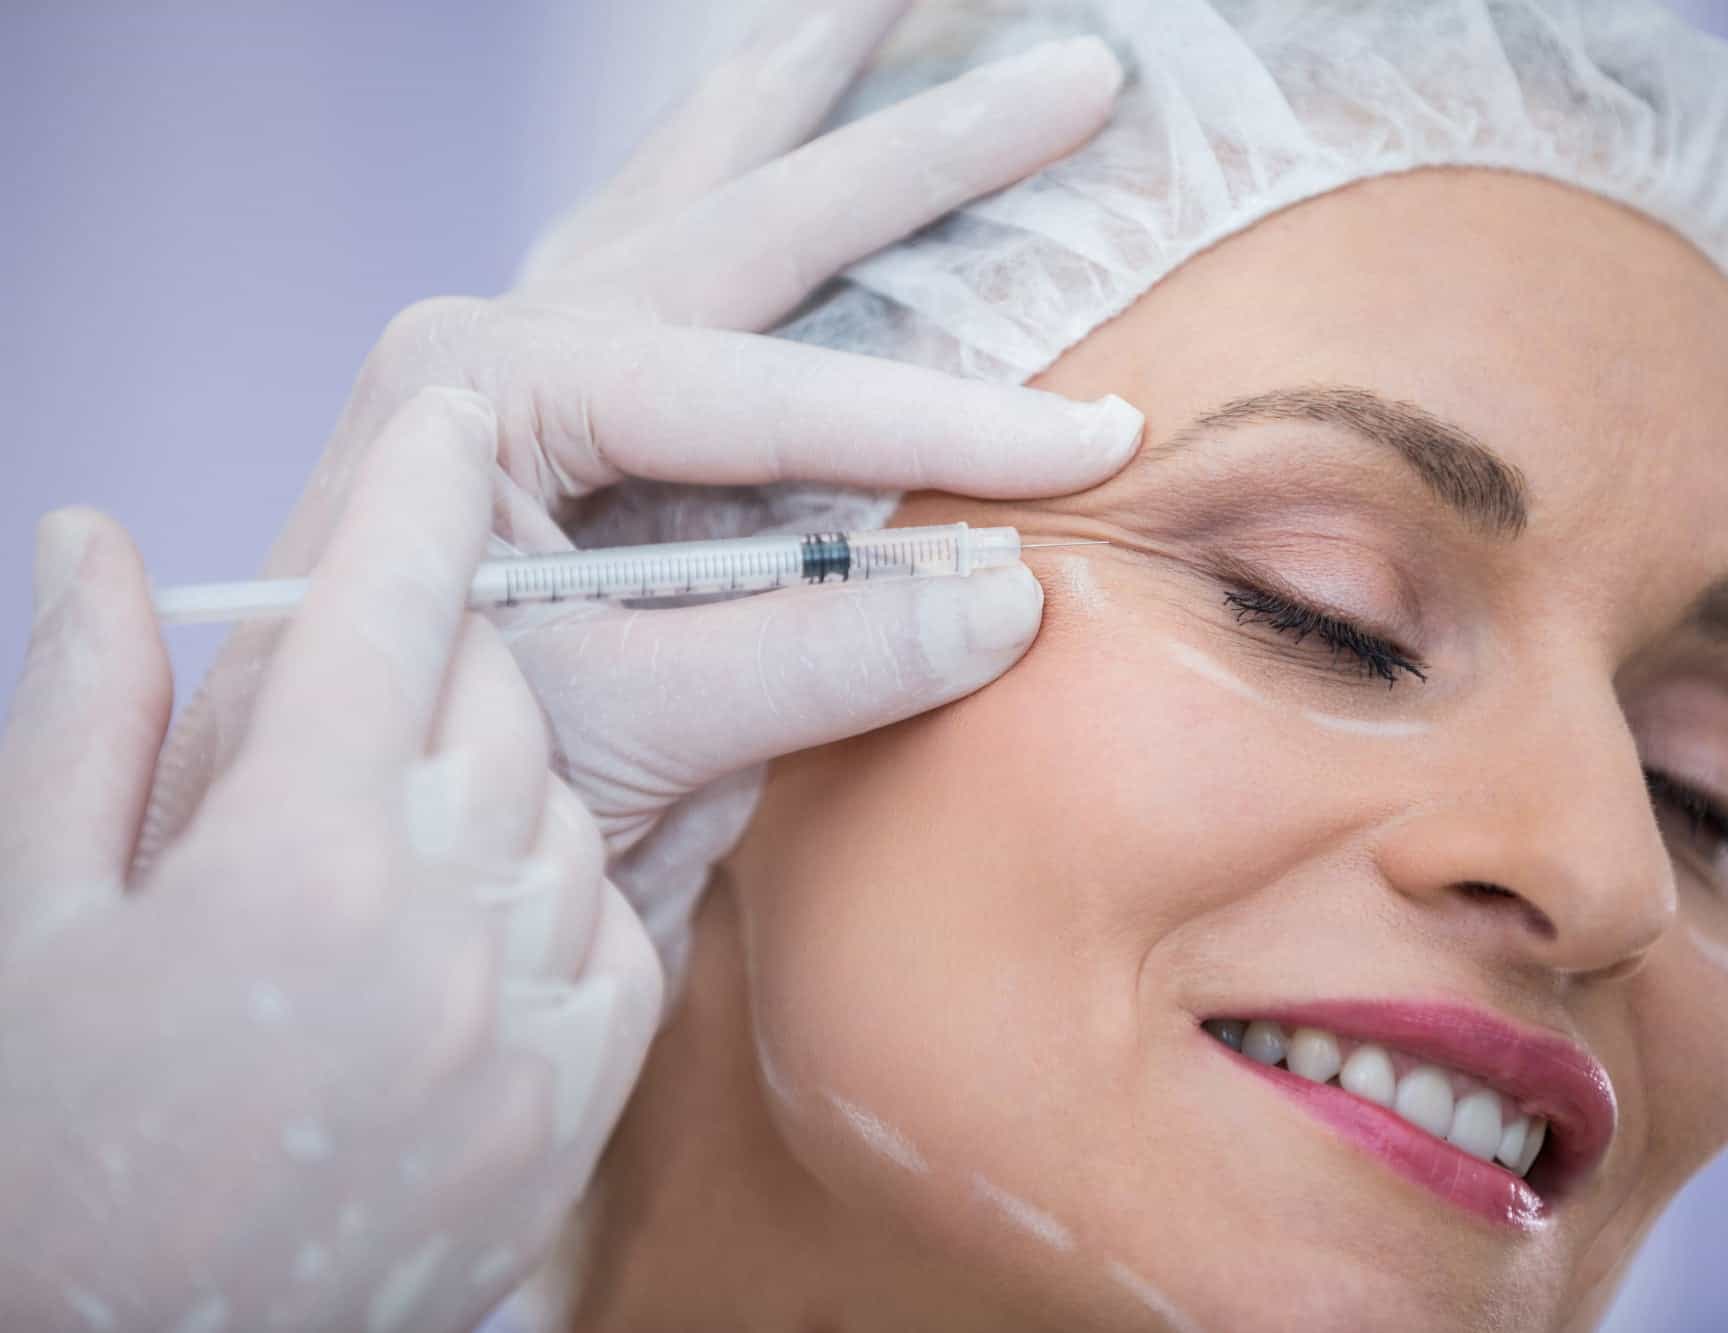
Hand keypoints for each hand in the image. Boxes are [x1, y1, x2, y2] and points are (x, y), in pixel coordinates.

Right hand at [0, 391, 659, 1330]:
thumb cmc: (48, 1138)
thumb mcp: (28, 915)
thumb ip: (81, 713)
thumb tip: (95, 536)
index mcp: (291, 849)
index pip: (390, 608)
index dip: (426, 493)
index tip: (456, 413)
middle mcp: (439, 918)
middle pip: (506, 688)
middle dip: (459, 643)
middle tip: (410, 647)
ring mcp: (529, 1010)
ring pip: (570, 796)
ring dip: (509, 767)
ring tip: (411, 807)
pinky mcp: (585, 1089)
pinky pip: (615, 915)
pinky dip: (561, 881)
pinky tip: (474, 904)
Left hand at [139, 1, 1137, 900]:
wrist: (335, 821)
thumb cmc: (431, 780)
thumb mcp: (616, 735)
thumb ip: (804, 662)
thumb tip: (1008, 595)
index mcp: (495, 392)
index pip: (766, 396)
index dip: (945, 423)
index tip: (1100, 441)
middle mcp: (508, 336)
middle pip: (754, 209)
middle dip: (926, 143)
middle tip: (1083, 76)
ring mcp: (532, 356)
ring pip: (698, 183)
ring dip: (811, 95)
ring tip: (897, 5)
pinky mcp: (561, 406)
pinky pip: (673, 248)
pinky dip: (750, 175)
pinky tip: (788, 127)